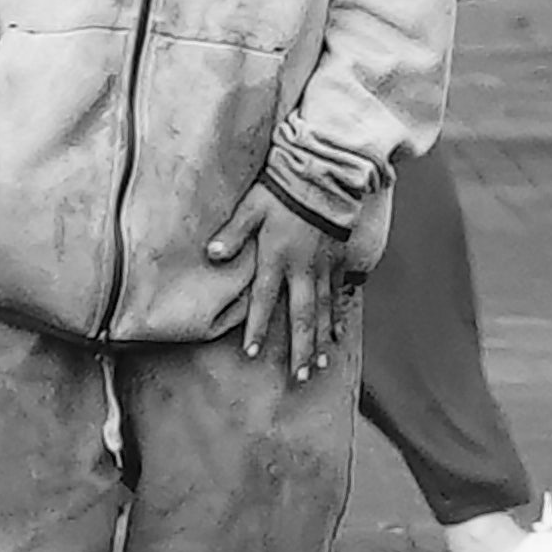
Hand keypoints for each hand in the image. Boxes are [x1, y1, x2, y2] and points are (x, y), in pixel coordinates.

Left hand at [207, 184, 352, 376]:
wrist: (326, 174)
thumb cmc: (283, 189)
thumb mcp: (252, 207)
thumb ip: (233, 232)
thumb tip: (211, 254)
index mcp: (277, 258)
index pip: (263, 300)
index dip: (256, 327)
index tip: (251, 353)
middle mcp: (302, 269)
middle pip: (301, 316)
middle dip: (300, 349)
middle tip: (300, 377)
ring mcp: (324, 266)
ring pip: (322, 311)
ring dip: (321, 340)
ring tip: (321, 364)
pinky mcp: (339, 259)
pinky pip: (339, 293)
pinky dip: (337, 315)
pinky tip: (338, 334)